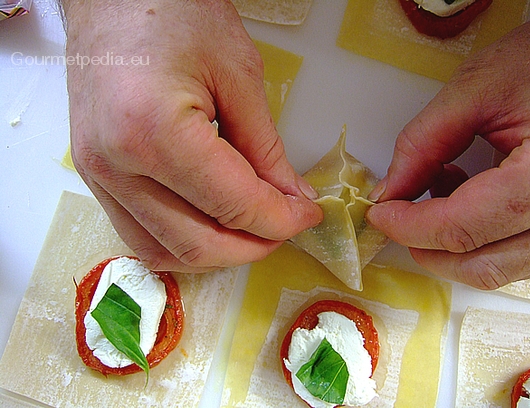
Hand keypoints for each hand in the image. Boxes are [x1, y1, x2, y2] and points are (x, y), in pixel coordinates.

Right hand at [62, 0, 321, 271]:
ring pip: (163, 252)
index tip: (307, 214)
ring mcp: (96, 176)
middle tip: (285, 226)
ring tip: (251, 230)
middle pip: (197, 244)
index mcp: (154, 132)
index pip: (233, 205)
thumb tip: (290, 197)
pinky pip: (139, 235)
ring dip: (216, 252)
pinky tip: (209, 225)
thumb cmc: (173, 13)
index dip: (281, 219)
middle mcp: (115, 165)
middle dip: (253, 246)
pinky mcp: (93, 178)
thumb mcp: (238, 75)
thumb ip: (266, 148)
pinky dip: (181, 242)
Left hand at [366, 16, 529, 289]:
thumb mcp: (478, 89)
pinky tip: (464, 192)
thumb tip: (389, 192)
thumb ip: (424, 143)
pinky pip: (518, 250)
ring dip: (453, 244)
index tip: (379, 212)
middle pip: (484, 265)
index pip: (462, 227)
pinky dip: (480, 236)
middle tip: (396, 214)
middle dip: (427, 247)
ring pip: (501, 266)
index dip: (409, 226)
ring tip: (435, 190)